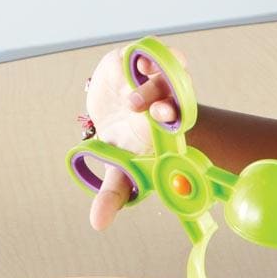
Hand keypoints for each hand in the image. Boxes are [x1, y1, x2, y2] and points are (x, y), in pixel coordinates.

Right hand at [83, 44, 187, 230]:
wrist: (111, 110)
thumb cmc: (124, 144)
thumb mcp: (119, 169)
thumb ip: (113, 194)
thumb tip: (97, 225)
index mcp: (165, 126)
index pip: (179, 119)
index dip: (175, 118)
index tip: (164, 121)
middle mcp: (165, 99)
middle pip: (176, 94)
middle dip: (165, 100)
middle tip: (151, 112)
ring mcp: (152, 77)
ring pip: (164, 71)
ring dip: (154, 80)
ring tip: (134, 97)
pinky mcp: (135, 59)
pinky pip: (148, 52)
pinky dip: (146, 56)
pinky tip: (138, 63)